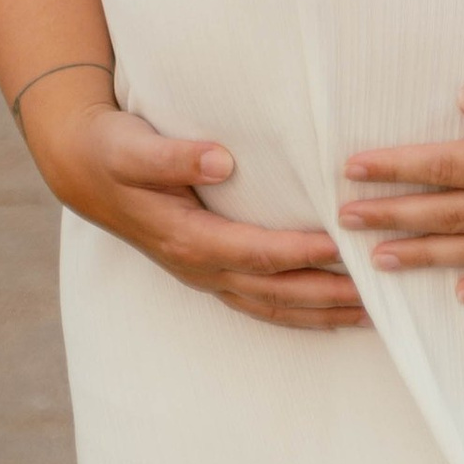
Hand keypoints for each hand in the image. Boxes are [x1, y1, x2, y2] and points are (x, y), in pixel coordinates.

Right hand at [23, 83, 366, 330]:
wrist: (84, 170)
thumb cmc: (113, 153)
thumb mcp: (134, 148)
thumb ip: (175, 156)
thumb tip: (222, 159)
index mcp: (187, 239)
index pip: (256, 253)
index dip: (299, 253)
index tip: (341, 245)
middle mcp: (200, 267)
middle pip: (274, 292)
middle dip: (327, 296)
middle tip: (379, 294)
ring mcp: (206, 275)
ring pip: (272, 305)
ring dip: (321, 313)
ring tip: (373, 315)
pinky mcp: (210, 270)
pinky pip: (262, 301)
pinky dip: (300, 311)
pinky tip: (333, 312)